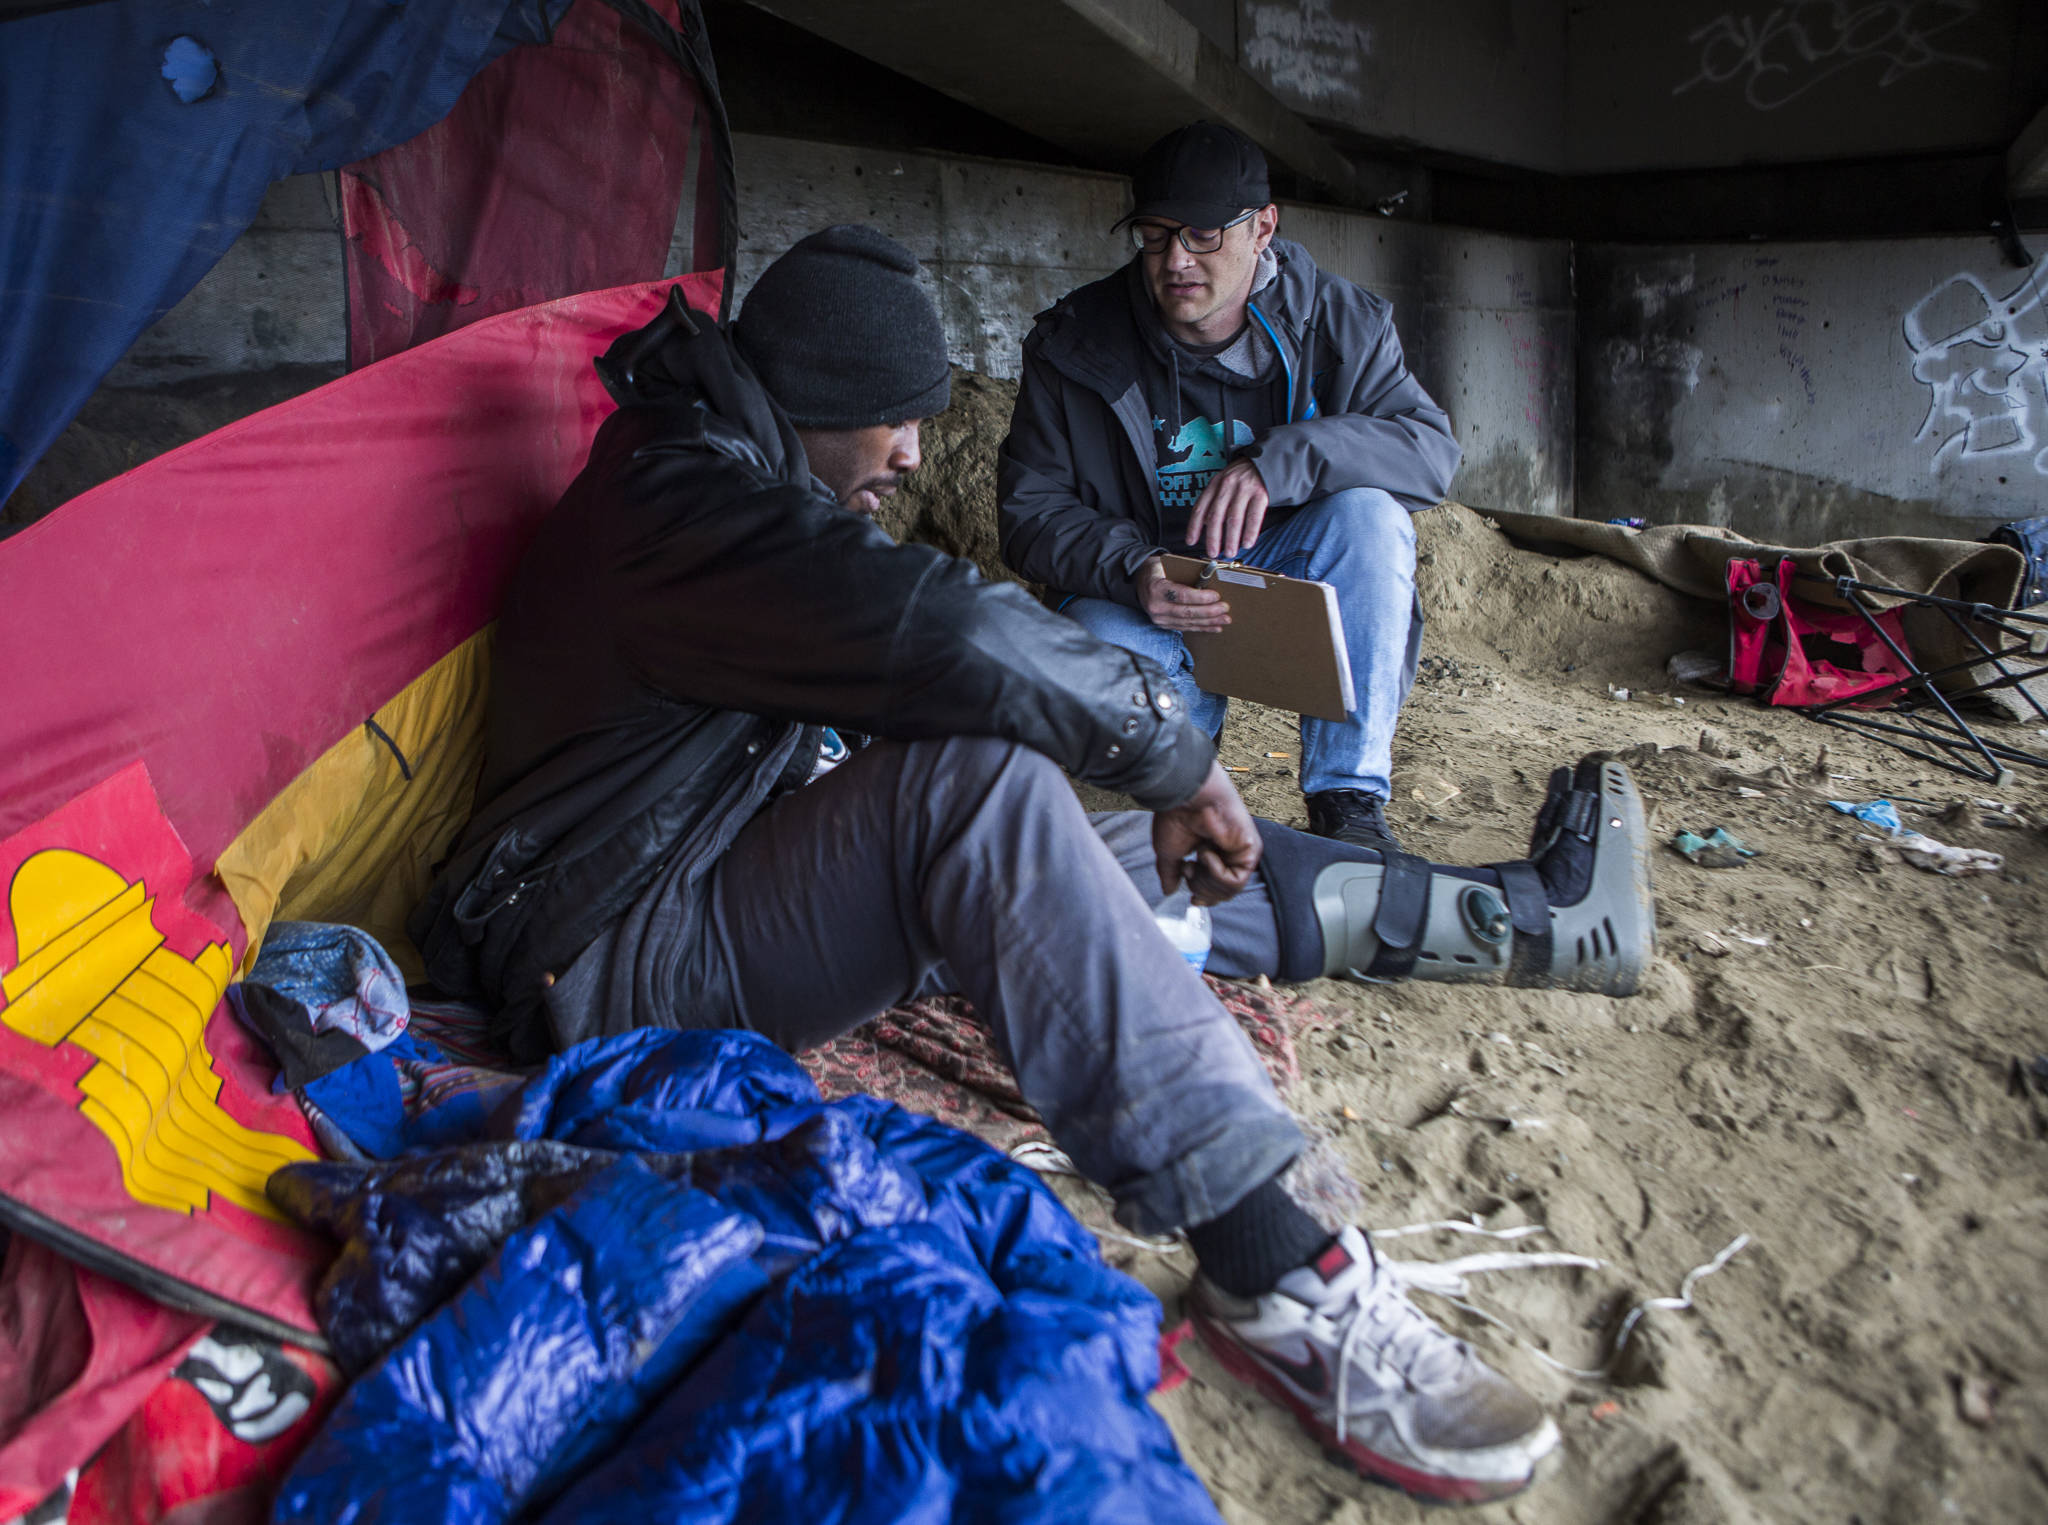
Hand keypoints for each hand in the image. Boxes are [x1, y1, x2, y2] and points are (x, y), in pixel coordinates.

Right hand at [1138, 557, 1230, 632]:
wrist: (1141, 581)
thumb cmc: (1159, 570)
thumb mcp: (1168, 565)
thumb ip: (1186, 572)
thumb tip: (1211, 576)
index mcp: (1156, 589)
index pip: (1182, 595)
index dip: (1201, 597)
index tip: (1217, 596)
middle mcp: (1156, 607)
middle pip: (1187, 612)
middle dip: (1209, 612)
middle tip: (1225, 608)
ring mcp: (1159, 619)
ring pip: (1188, 622)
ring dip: (1209, 622)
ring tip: (1225, 619)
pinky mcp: (1164, 625)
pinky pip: (1186, 628)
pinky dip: (1202, 627)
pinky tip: (1215, 627)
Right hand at [1152, 761, 1261, 906]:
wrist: (1186, 798)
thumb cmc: (1176, 817)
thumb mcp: (1169, 853)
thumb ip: (1171, 873)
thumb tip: (1169, 890)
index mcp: (1212, 852)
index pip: (1215, 887)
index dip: (1204, 896)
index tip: (1192, 899)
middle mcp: (1229, 853)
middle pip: (1222, 893)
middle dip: (1202, 890)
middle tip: (1188, 872)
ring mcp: (1241, 852)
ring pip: (1229, 890)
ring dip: (1207, 882)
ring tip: (1194, 862)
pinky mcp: (1250, 850)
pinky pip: (1236, 880)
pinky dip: (1216, 873)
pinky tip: (1205, 853)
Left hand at [1185, 458, 1268, 559]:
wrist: (1265, 462)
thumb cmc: (1241, 478)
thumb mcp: (1223, 484)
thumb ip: (1214, 501)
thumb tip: (1205, 524)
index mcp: (1215, 484)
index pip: (1200, 507)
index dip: (1194, 526)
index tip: (1191, 541)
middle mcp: (1227, 485)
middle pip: (1216, 516)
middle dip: (1213, 538)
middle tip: (1213, 553)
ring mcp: (1244, 489)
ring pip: (1234, 518)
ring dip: (1231, 539)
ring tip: (1230, 552)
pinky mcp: (1260, 493)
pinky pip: (1254, 516)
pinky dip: (1250, 532)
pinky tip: (1247, 543)